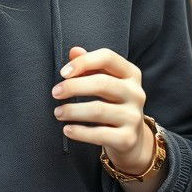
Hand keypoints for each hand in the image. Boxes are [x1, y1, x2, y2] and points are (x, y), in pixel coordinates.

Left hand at [51, 46, 152, 174]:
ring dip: (73, 110)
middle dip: (74, 87)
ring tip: (58, 112)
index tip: (63, 73)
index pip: (108, 58)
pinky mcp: (127, 139)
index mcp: (131, 74)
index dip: (84, 62)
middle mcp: (136, 93)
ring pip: (98, 110)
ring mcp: (134, 117)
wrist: (131, 139)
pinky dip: (80, 132)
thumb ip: (90, 66)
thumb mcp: (105, 82)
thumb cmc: (113, 105)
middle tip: (55, 93)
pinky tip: (67, 129)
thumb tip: (74, 51)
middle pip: (103, 83)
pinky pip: (99, 134)